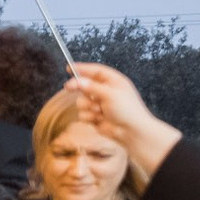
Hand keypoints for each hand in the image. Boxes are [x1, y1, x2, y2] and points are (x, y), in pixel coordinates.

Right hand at [65, 62, 179, 175]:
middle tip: (68, 87)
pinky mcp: (94, 116)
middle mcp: (105, 91)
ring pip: (81, 101)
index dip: (82, 68)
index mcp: (114, 82)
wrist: (131, 131)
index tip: (69, 68)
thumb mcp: (109, 93)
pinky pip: (82, 114)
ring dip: (88, 106)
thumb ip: (91, 87)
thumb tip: (76, 81)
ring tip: (99, 111)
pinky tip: (99, 119)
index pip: (95, 71)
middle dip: (80, 89)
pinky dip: (89, 117)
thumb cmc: (127, 110)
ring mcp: (99, 104)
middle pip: (85, 85)